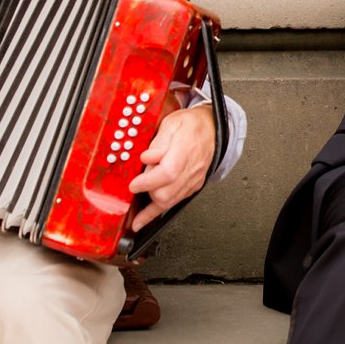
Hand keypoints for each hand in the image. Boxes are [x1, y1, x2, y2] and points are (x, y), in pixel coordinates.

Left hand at [128, 103, 214, 230]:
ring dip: (151, 211)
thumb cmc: (190, 125)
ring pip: (170, 202)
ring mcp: (192, 180)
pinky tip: (146, 219)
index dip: (148, 181)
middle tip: (135, 186)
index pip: (167, 172)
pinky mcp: (191, 187)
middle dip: (147, 192)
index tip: (133, 184)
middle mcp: (191, 169)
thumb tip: (146, 159)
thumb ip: (158, 142)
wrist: (211, 128)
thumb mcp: (171, 123)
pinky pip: (174, 202)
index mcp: (185, 150)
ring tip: (136, 220)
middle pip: (167, 193)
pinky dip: (159, 211)